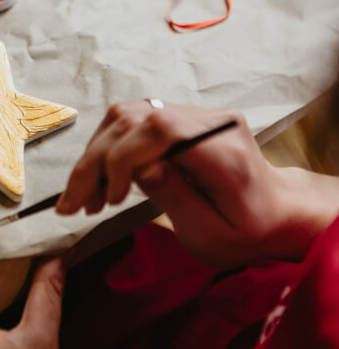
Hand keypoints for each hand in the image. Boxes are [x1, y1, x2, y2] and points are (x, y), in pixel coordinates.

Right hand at [56, 101, 338, 266]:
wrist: (274, 213)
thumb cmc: (246, 233)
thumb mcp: (212, 234)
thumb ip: (176, 197)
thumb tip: (140, 168)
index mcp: (225, 150)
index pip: (161, 130)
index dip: (123, 157)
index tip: (111, 199)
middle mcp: (211, 121)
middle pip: (135, 120)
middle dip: (95, 162)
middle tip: (74, 205)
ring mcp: (196, 114)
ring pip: (126, 115)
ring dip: (95, 155)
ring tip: (85, 197)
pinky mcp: (181, 117)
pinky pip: (131, 120)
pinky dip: (106, 149)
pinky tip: (101, 180)